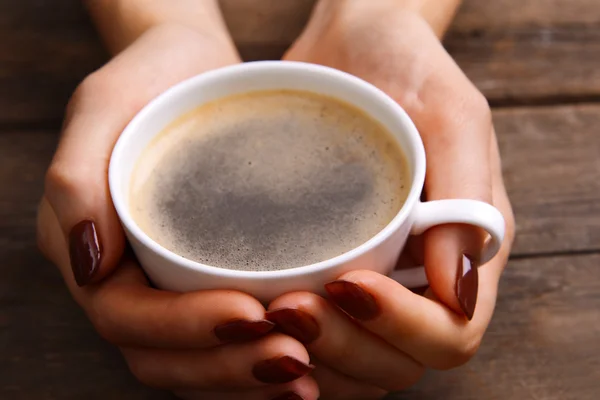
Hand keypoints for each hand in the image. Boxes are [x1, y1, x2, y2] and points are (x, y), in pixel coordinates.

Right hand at [38, 24, 318, 399]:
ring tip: (305, 374)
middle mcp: (124, 279)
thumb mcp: (104, 107)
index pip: (124, 316)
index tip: (252, 314)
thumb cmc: (150, 80)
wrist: (193, 71)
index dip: (185, 329)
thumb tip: (92, 266)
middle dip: (225, 366)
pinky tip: (305, 363)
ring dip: (243, 378)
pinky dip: (252, 362)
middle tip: (293, 359)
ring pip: (191, 362)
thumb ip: (76, 182)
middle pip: (159, 356)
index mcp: (91, 248)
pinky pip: (219, 342)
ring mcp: (163, 285)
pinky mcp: (203, 279)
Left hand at [267, 3, 514, 397]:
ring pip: (356, 363)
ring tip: (269, 313)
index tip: (350, 286)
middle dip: (346, 348)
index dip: (403, 329)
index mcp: (466, 249)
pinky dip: (291, 344)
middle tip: (291, 307)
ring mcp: (377, 277)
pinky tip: (259, 322)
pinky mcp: (333, 267)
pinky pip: (319, 335)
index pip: (451, 333)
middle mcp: (423, 276)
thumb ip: (468, 202)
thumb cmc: (405, 66)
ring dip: (314, 356)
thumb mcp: (452, 115)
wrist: (350, 43)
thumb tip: (455, 294)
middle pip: (398, 362)